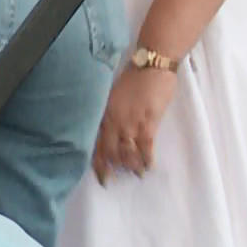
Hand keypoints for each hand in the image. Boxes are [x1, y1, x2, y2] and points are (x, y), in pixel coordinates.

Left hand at [91, 65, 177, 183]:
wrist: (151, 65)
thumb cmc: (132, 78)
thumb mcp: (112, 96)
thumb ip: (109, 112)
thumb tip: (109, 129)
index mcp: (103, 114)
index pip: (95, 142)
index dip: (97, 160)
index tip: (98, 173)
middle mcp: (113, 121)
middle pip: (109, 151)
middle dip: (110, 168)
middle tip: (111, 181)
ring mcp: (130, 123)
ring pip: (127, 151)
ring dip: (131, 165)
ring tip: (135, 174)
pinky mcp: (148, 121)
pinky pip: (146, 145)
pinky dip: (147, 158)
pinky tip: (148, 167)